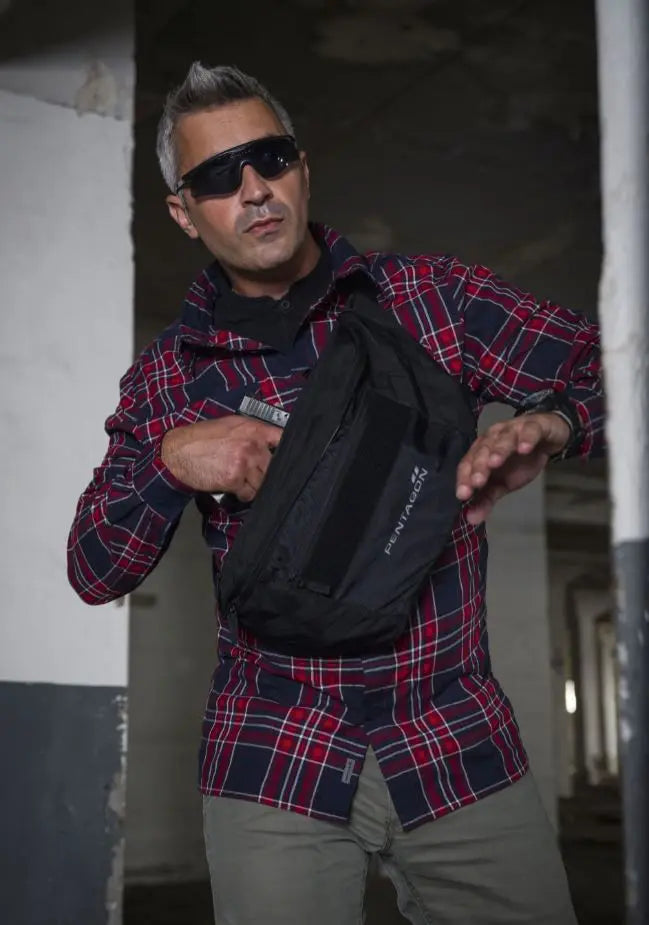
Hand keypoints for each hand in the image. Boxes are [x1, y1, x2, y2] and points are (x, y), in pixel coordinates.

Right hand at [161, 415, 282, 500]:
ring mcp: (244, 462)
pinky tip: (234, 488)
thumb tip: (270, 443)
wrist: (177, 452)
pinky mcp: (234, 479)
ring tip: (241, 481)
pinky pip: (249, 493)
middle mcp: (251, 444)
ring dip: (254, 485)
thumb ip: (251, 433)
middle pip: (272, 465)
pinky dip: (243, 494)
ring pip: (262, 481)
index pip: (282, 438)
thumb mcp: (228, 426)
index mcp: (252, 428)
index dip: (286, 451)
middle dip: (263, 472)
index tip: (287, 460)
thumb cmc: (200, 439)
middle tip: (251, 474)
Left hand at [455, 412, 570, 524]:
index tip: (463, 495)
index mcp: (481, 452)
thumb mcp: (502, 483)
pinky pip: (530, 431)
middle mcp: (493, 438)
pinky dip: (527, 438)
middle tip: (477, 482)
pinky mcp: (534, 426)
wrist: (547, 438)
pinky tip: (524, 448)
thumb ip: (486, 500)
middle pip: (482, 451)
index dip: (464, 478)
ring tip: (495, 463)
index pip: (468, 464)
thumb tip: (471, 519)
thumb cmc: (519, 460)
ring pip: (503, 438)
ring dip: (498, 450)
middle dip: (479, 466)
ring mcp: (513, 430)